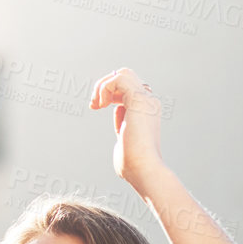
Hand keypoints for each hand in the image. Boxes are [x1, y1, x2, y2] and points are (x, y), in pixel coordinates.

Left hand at [90, 67, 164, 184]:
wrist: (144, 170)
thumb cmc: (133, 166)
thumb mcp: (127, 145)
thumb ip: (124, 133)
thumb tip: (122, 131)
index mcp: (146, 111)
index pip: (126, 89)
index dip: (109, 94)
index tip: (95, 106)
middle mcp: (148, 102)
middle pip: (125, 76)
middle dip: (105, 84)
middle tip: (94, 103)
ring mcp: (145, 100)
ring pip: (122, 73)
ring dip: (103, 85)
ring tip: (95, 103)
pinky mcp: (138, 100)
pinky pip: (118, 79)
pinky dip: (105, 88)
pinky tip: (100, 104)